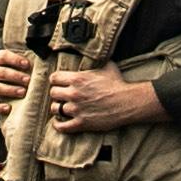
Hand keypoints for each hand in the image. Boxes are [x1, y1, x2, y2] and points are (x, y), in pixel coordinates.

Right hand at [0, 48, 33, 115]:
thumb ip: (26, 57)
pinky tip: (8, 108)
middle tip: (28, 80)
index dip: (15, 60)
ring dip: (10, 90)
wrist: (0, 80)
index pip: (3, 56)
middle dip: (15, 76)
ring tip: (23, 92)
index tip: (27, 64)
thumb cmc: (13, 68)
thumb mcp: (15, 60)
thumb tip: (47, 52)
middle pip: (1, 72)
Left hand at [46, 67, 164, 132]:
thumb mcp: (106, 66)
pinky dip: (58, 125)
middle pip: (53, 93)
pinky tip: (59, 122)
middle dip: (57, 93)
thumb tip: (94, 54)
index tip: (59, 82)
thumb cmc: (118, 84)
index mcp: (77, 79)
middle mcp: (74, 93)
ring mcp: (77, 109)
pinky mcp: (82, 123)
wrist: (128, 102)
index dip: (56, 80)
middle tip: (63, 95)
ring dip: (58, 108)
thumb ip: (95, 62)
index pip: (54, 78)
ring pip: (55, 109)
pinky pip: (62, 126)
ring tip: (63, 107)